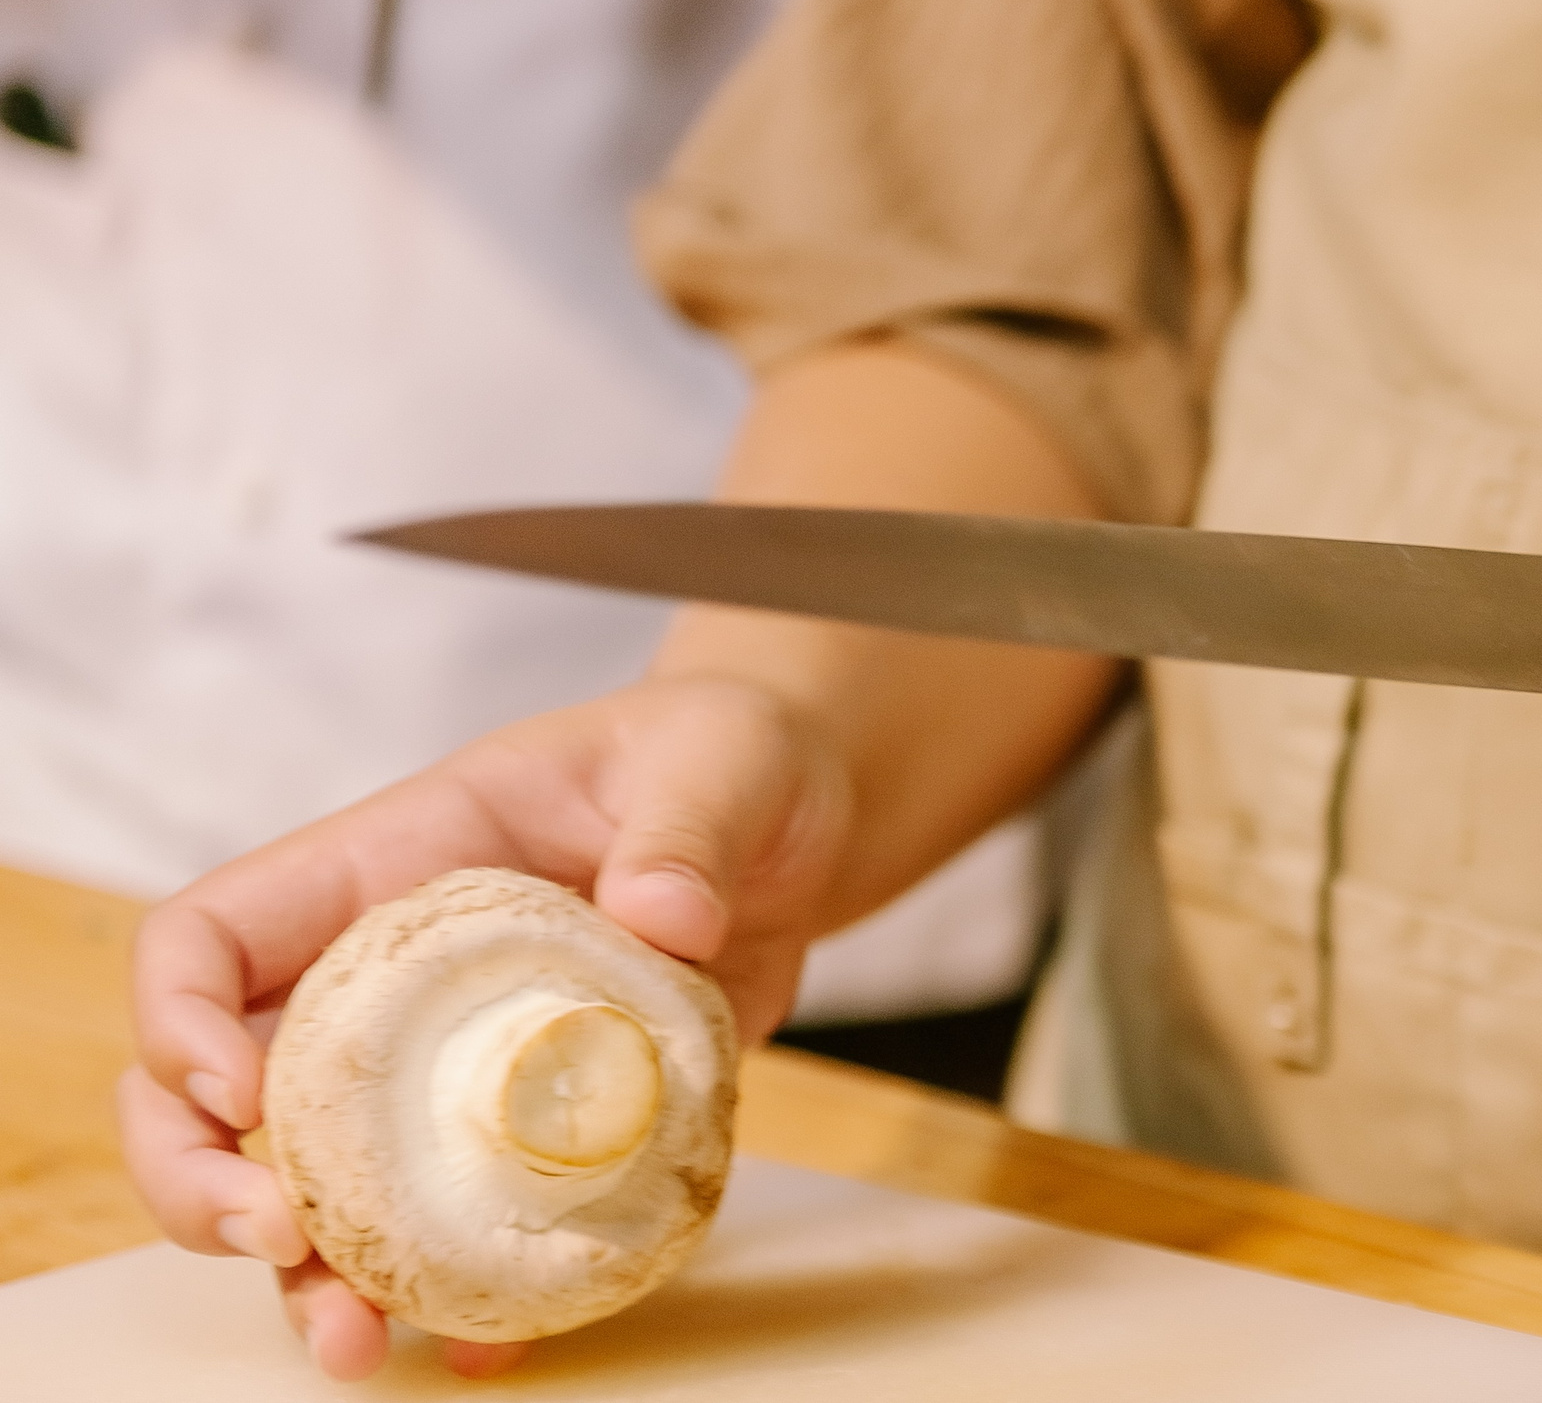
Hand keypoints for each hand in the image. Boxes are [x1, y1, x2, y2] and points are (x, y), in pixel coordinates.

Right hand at [120, 676, 857, 1380]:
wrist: (798, 824)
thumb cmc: (724, 760)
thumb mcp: (718, 764)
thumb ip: (686, 829)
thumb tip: (664, 915)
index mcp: (392, 864)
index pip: (212, 936)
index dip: (180, 1020)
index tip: (238, 1098)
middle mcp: (391, 978)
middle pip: (218, 1089)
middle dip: (204, 1181)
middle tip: (275, 1244)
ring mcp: (452, 1064)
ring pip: (321, 1182)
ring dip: (313, 1276)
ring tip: (356, 1347)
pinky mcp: (533, 1127)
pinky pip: (463, 1225)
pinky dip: (461, 1292)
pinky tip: (484, 1341)